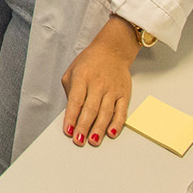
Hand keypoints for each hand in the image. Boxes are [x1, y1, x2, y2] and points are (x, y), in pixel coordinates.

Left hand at [60, 17, 139, 146]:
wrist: (112, 50)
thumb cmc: (89, 62)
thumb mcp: (72, 71)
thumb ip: (70, 91)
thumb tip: (71, 112)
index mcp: (82, 77)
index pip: (76, 101)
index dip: (71, 117)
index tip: (68, 130)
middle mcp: (98, 84)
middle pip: (90, 109)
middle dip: (84, 126)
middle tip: (79, 140)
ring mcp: (112, 90)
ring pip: (106, 112)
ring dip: (99, 128)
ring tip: (93, 141)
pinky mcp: (124, 94)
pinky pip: (121, 111)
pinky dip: (117, 123)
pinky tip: (111, 133)